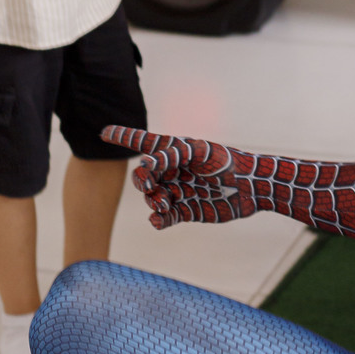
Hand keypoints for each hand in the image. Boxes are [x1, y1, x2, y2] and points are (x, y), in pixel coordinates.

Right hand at [102, 126, 258, 227]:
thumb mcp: (196, 152)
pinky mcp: (186, 212)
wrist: (250, 186)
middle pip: (143, 176)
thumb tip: (143, 164)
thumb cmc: (226, 162)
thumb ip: (169, 155)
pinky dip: (158, 221)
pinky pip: (164, 218)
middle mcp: (173, 172)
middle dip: (141, 181)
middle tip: (148, 185)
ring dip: (152, 201)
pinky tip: (158, 221)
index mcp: (175, 151)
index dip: (123, 137)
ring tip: (164, 203)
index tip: (103, 133)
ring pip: (152, 199)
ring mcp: (178, 192)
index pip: (143, 142)